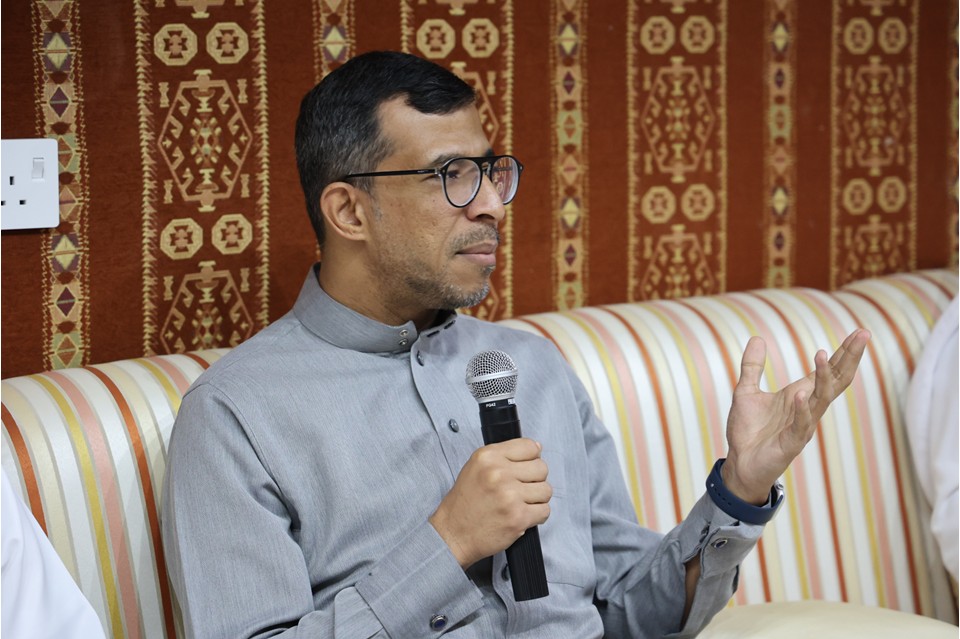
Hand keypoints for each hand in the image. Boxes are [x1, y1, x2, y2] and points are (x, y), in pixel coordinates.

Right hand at [429, 438, 551, 568]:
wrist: (453, 534)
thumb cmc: (465, 503)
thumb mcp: (476, 467)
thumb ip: (504, 456)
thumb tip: (536, 447)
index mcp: (488, 456)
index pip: (530, 446)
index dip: (531, 459)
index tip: (525, 469)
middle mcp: (498, 473)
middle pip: (541, 468)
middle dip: (535, 480)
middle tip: (521, 489)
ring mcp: (509, 496)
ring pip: (546, 490)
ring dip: (537, 499)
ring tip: (520, 503)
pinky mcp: (518, 517)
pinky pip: (545, 511)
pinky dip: (537, 515)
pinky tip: (522, 515)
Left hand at [722, 329, 870, 503]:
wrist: (740, 463)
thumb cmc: (749, 431)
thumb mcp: (746, 391)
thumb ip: (753, 366)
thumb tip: (757, 338)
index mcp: (801, 395)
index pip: (829, 370)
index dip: (844, 352)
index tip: (861, 332)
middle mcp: (808, 408)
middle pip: (836, 380)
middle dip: (849, 358)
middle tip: (863, 335)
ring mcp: (802, 425)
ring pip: (822, 399)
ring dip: (824, 377)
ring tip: (822, 355)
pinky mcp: (791, 443)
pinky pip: (801, 425)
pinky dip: (802, 410)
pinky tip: (801, 394)